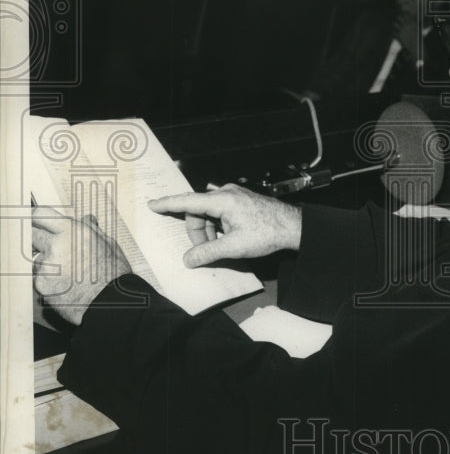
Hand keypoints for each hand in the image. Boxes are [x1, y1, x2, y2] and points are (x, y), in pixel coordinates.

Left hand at [32, 207, 131, 324]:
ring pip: (35, 258)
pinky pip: (38, 278)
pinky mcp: (41, 284)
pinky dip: (47, 280)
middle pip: (32, 235)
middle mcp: (57, 245)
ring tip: (66, 273)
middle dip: (38, 239)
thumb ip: (91, 230)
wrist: (110, 303)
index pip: (41, 215)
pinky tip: (64, 285)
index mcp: (73, 231)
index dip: (36, 218)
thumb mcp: (108, 245)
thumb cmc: (113, 274)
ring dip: (44, 262)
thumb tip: (86, 219)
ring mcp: (46, 265)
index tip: (35, 221)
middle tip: (49, 247)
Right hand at [148, 184, 301, 267]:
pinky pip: (220, 211)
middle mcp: (226, 193)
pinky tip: (224, 238)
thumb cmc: (267, 233)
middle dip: (197, 231)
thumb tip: (188, 260)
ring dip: (208, 230)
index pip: (188, 201)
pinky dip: (217, 225)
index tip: (152, 204)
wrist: (293, 226)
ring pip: (209, 212)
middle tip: (202, 251)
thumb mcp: (234, 247)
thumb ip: (208, 252)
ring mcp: (234, 195)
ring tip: (218, 247)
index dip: (168, 204)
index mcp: (222, 200)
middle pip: (198, 211)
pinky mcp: (241, 200)